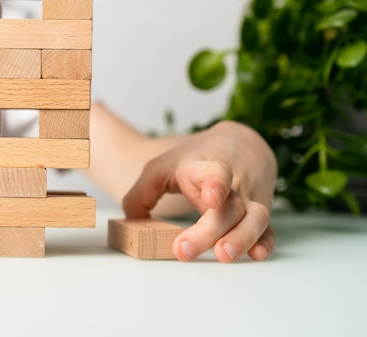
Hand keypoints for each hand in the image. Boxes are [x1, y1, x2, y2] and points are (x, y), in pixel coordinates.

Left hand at [122, 121, 275, 262]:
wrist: (238, 143)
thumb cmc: (193, 159)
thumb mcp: (161, 167)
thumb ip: (141, 194)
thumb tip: (131, 224)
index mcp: (204, 167)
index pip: (215, 170)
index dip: (215, 183)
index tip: (211, 198)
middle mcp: (232, 182)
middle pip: (228, 206)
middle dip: (209, 230)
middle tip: (184, 249)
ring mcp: (249, 196)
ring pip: (255, 216)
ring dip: (242, 238)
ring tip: (223, 256)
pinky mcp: (259, 209)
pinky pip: (268, 227)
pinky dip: (264, 241)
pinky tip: (257, 254)